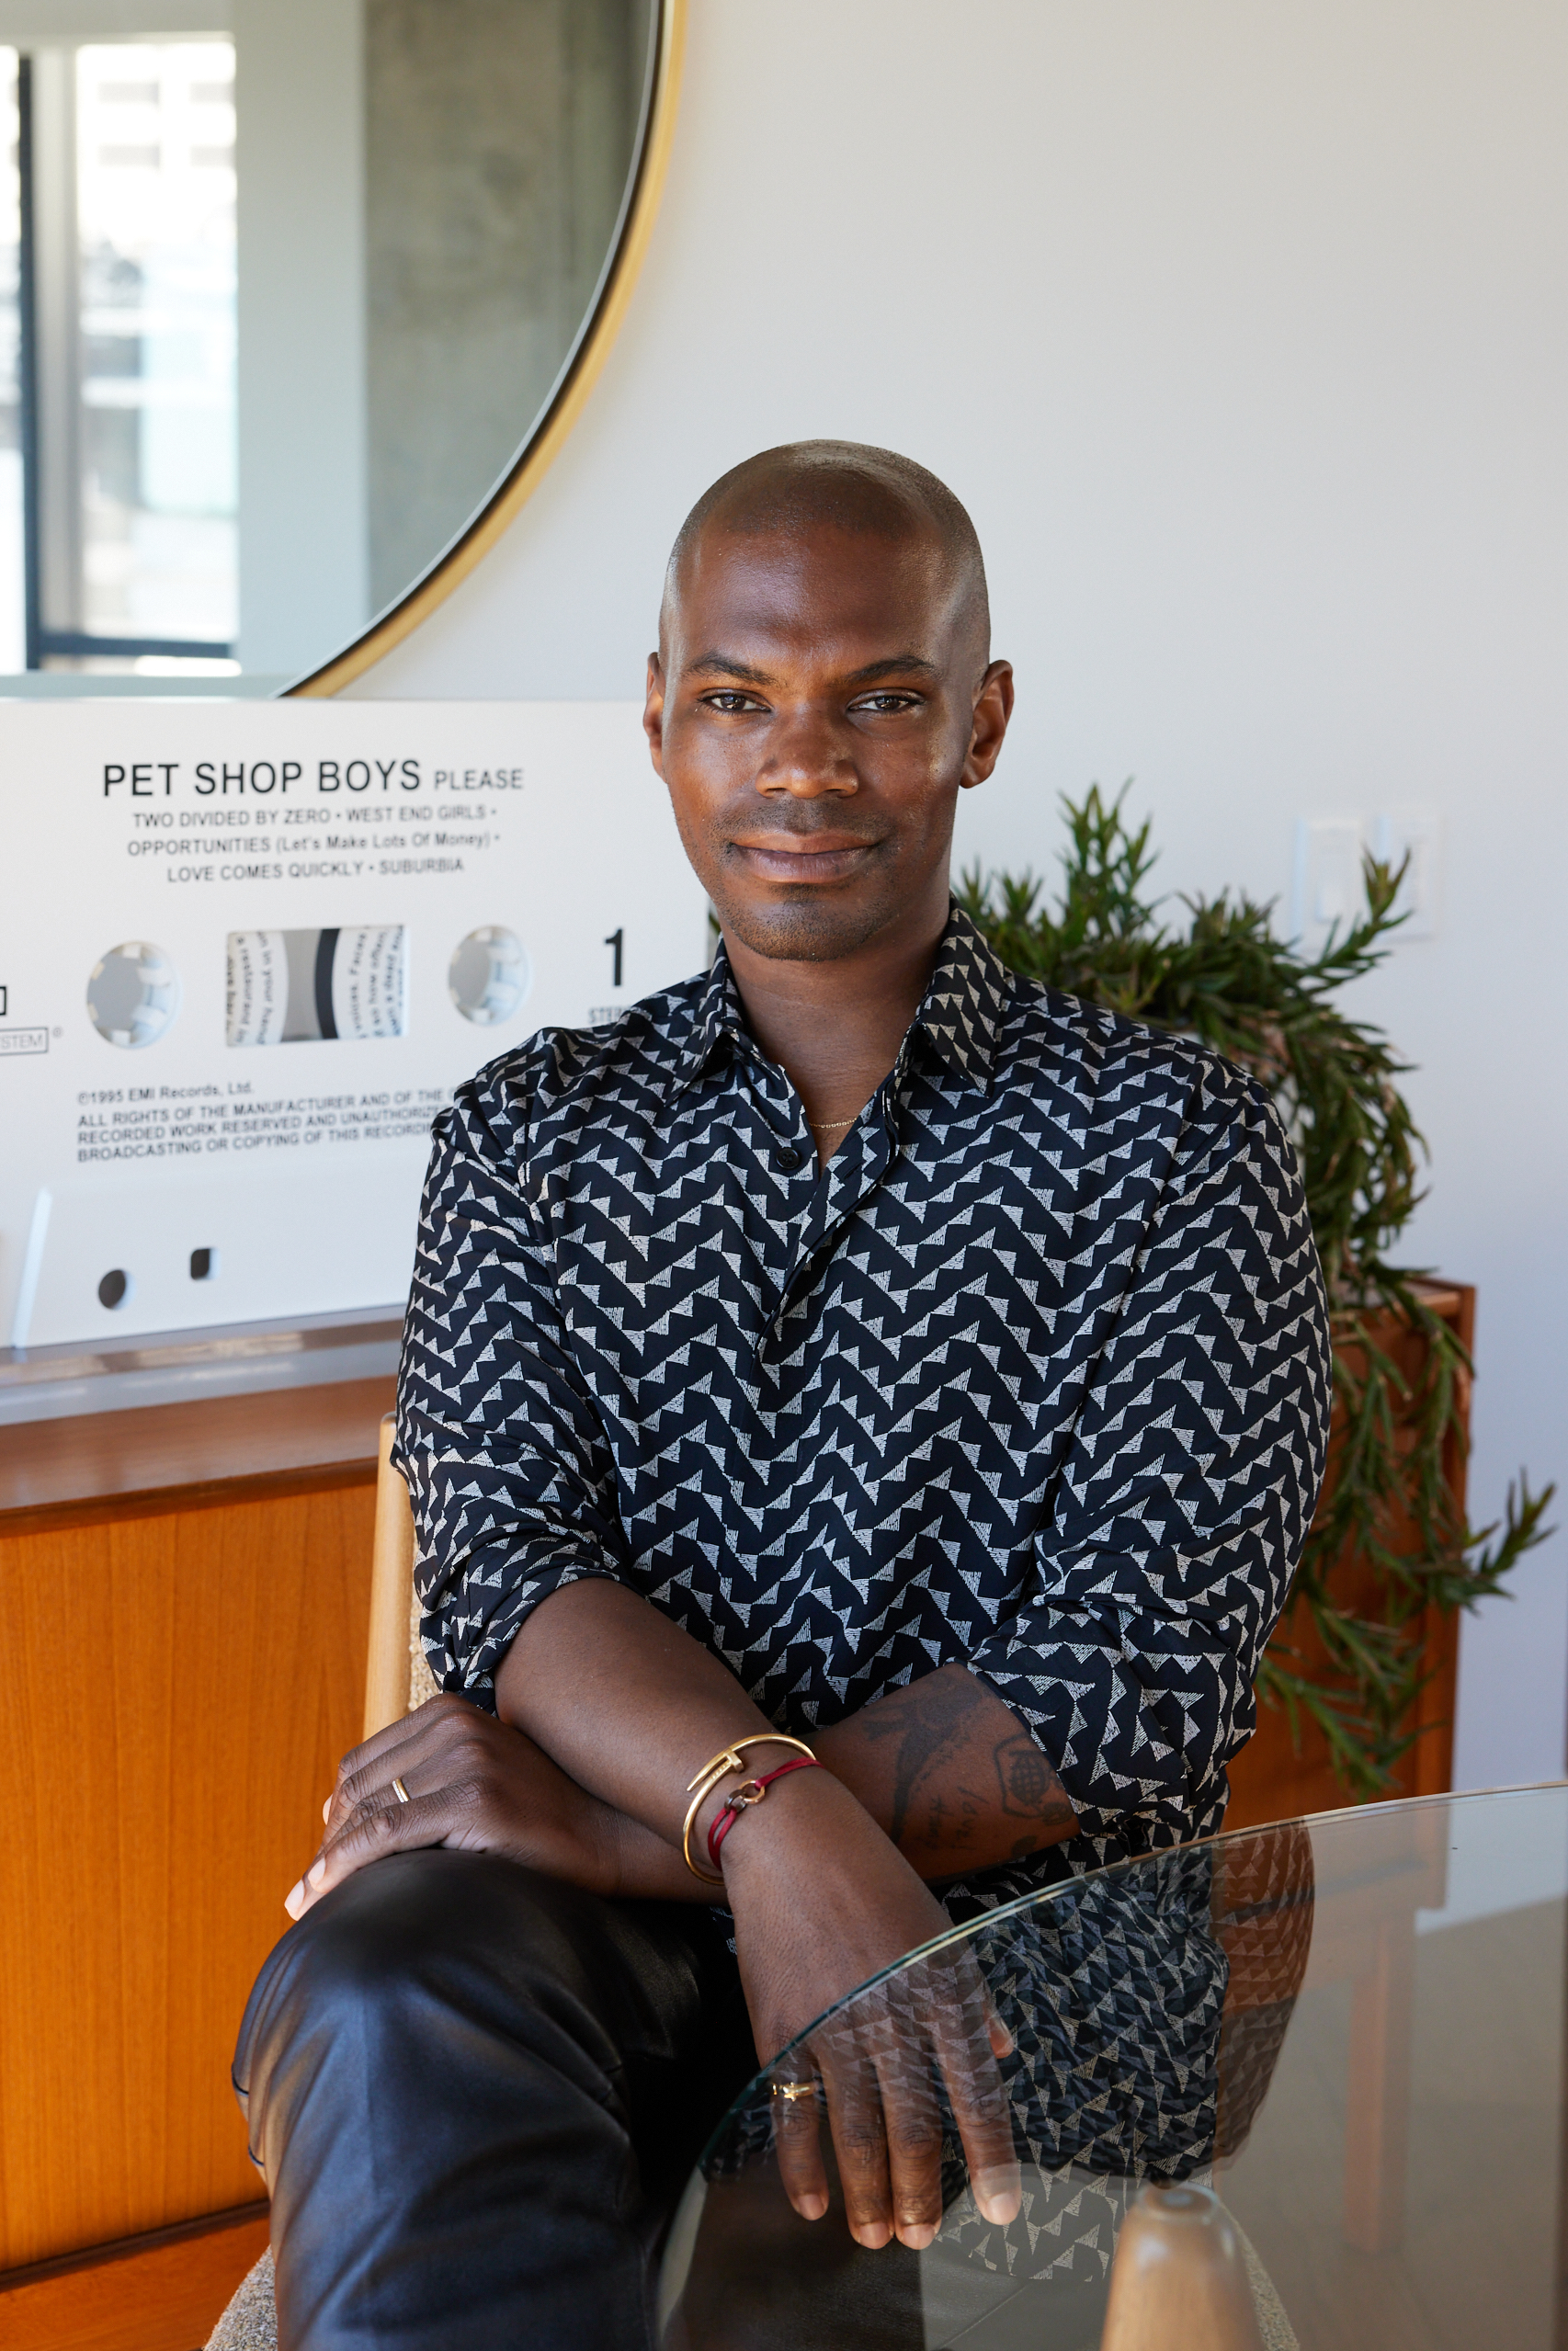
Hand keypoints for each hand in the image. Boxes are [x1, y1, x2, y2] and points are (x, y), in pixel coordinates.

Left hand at [285, 1694, 625, 1919]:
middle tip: (305, 1894)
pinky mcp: (476, 1800)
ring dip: (327, 1862)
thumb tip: (343, 1809)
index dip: (334, 1817)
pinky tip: (324, 1896)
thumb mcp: (479, 1777)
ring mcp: (467, 1760)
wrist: (609, 1837)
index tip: (320, 1861)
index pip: (362, 1765)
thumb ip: (426, 1777)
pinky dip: (344, 1867)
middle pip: (358, 1788)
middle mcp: (456, 1726)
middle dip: (327, 1844)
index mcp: (451, 1713)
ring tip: (306, 1903)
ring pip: (366, 1813)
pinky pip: (386, 1836)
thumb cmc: (541, 1820)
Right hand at [719, 1768, 1019, 2250]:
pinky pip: (793, 2112)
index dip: (991, 2156)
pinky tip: (814, 2202)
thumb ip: (971, 1999)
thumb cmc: (874, 1880)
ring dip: (867, 2194)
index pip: (974, 2090)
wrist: (792, 1840)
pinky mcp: (780, 2027)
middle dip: (920, 2193)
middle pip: (912, 2126)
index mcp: (939, 1990)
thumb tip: (1001, 2054)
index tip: (1002, 2211)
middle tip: (921, 2239)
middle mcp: (890, 2014)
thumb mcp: (939, 1929)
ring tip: (875, 2237)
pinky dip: (802, 2165)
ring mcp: (831, 2024)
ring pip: (855, 2132)